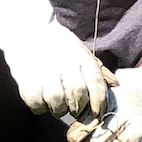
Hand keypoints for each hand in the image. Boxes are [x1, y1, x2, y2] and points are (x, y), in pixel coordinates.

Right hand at [0, 0, 108, 118]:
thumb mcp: (80, 51)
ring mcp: (44, 73)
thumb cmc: (58, 44)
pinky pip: (37, 105)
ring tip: (56, 102)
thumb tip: (115, 84)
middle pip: (77, 97)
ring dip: (58, 109)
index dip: (99, 103)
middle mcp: (64, 65)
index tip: (97, 112)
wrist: (27, 29)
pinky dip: (40, 107)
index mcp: (81, 58)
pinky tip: (41, 99)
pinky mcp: (26, 81)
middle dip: (77, 108)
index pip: (96, 85)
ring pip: (57, 104)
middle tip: (73, 107)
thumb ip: (96, 69)